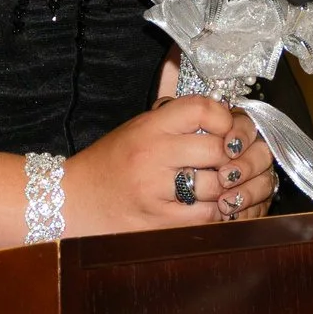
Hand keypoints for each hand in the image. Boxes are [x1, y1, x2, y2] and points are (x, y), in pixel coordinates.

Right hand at [63, 97, 276, 235]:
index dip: (226, 117)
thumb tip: (206, 91)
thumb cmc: (111, 161)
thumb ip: (174, 115)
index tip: (227, 127)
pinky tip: (216, 204)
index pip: (202, 109)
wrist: (76, 199)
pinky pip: (207, 216)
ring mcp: (157, 190)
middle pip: (217, 149)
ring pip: (217, 185)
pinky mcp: (160, 222)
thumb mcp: (139, 127)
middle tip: (236, 158)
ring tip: (229, 182)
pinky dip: (220, 211)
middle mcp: (153, 155)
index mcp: (149, 126)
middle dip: (234, 155)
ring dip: (231, 185)